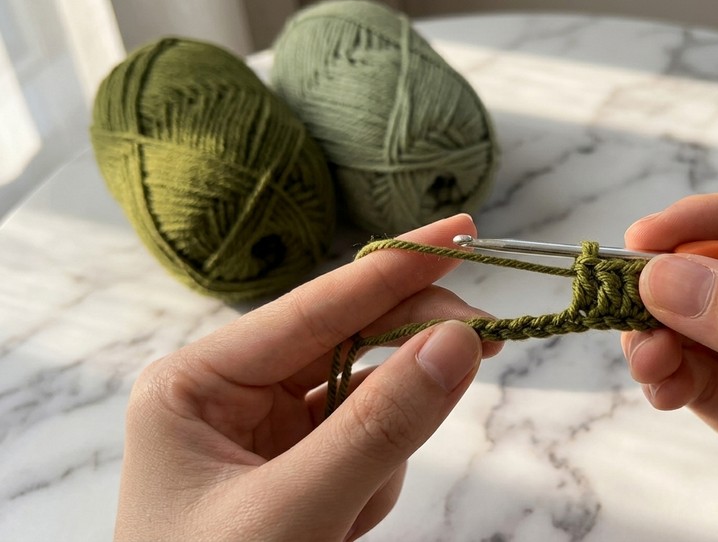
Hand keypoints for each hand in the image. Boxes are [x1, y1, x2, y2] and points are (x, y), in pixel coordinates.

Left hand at [115, 214, 499, 540]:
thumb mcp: (296, 512)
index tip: (466, 232)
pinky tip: (342, 528)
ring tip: (344, 518)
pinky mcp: (297, 468)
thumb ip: (380, 426)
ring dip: (385, 448)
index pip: (317, 307)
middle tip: (491, 335)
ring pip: (366, 399)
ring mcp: (266, 433)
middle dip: (412, 350)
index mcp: (198, 382)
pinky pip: (365, 445)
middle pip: (349, 342)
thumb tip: (459, 342)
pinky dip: (376, 481)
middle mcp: (230, 394)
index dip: (397, 267)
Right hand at [621, 186, 717, 540]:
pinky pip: (704, 388)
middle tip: (626, 297)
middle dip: (676, 283)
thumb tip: (678, 279)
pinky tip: (660, 381)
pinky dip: (671, 379)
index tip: (648, 240)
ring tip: (644, 353)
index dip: (712, 222)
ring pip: (707, 332)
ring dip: (663, 334)